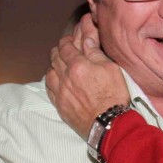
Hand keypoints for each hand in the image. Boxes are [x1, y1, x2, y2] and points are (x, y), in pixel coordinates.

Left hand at [44, 17, 128, 137]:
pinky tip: (56, 81)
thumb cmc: (114, 96)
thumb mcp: (111, 69)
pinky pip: (49, 89)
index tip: (69, 40)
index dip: (66, 41)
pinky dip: (51, 81)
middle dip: (58, 51)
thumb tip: (86, 38)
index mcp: (78, 65)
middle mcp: (65, 77)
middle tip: (64, 50)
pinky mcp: (60, 105)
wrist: (109, 124)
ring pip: (49, 73)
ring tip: (59, 65)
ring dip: (53, 66)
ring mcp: (61, 92)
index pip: (65, 47)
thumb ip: (96, 53)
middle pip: (55, 58)